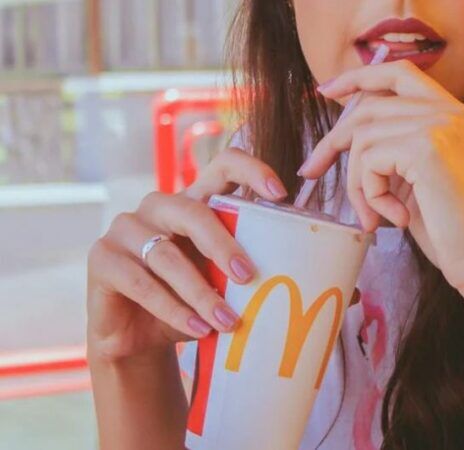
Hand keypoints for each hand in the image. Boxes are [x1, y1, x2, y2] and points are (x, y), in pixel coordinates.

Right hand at [86, 148, 287, 362]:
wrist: (139, 339)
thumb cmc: (190, 302)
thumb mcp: (221, 283)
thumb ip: (244, 269)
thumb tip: (298, 274)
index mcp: (194, 201)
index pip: (222, 165)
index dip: (251, 170)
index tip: (280, 194)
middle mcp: (158, 207)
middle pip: (192, 211)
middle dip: (223, 245)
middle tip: (249, 276)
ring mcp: (125, 228)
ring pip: (166, 256)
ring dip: (201, 293)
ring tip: (228, 321)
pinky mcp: (102, 259)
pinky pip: (141, 283)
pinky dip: (173, 309)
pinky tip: (198, 329)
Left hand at [299, 60, 463, 296]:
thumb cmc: (455, 231)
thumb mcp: (420, 180)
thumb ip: (394, 150)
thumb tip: (346, 138)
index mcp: (455, 114)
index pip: (399, 73)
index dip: (359, 76)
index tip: (326, 91)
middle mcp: (451, 112)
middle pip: (369, 107)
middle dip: (332, 140)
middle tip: (310, 170)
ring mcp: (440, 127)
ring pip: (363, 138)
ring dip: (356, 184)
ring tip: (373, 217)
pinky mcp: (427, 149)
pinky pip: (369, 161)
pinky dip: (370, 194)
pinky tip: (395, 219)